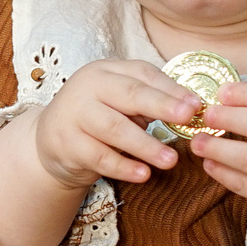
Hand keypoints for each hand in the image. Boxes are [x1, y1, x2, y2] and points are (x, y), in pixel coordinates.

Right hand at [30, 59, 206, 190]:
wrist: (49, 138)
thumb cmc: (97, 116)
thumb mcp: (119, 101)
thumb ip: (149, 101)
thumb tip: (191, 109)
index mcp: (106, 71)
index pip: (142, 74)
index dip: (171, 89)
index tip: (197, 104)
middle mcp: (87, 87)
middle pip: (128, 94)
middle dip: (162, 105)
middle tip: (188, 117)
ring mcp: (74, 114)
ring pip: (115, 128)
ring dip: (146, 145)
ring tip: (171, 160)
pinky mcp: (67, 144)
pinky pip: (99, 157)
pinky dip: (123, 167)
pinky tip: (143, 174)